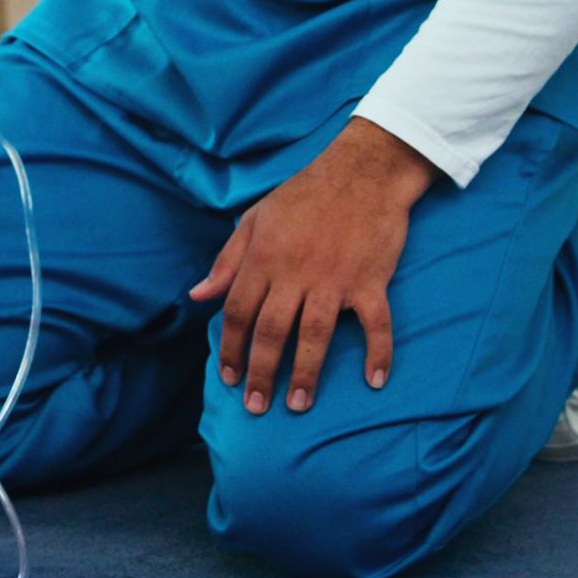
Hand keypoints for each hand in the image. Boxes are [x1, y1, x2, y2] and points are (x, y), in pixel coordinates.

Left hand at [188, 121, 433, 415]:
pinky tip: (375, 381)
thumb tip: (198, 295)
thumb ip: (227, 260)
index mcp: (264, 257)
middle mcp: (295, 271)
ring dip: (306, 372)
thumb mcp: (256, 218)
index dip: (229, 348)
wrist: (362, 170)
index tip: (228, 378)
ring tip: (298, 404)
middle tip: (257, 407)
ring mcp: (334, 278)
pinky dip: (378, 352)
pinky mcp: (371, 280)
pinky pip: (375, 323)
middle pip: (271, 331)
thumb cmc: (306, 194)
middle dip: (261, 373)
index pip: (237, 312)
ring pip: (315, 334)